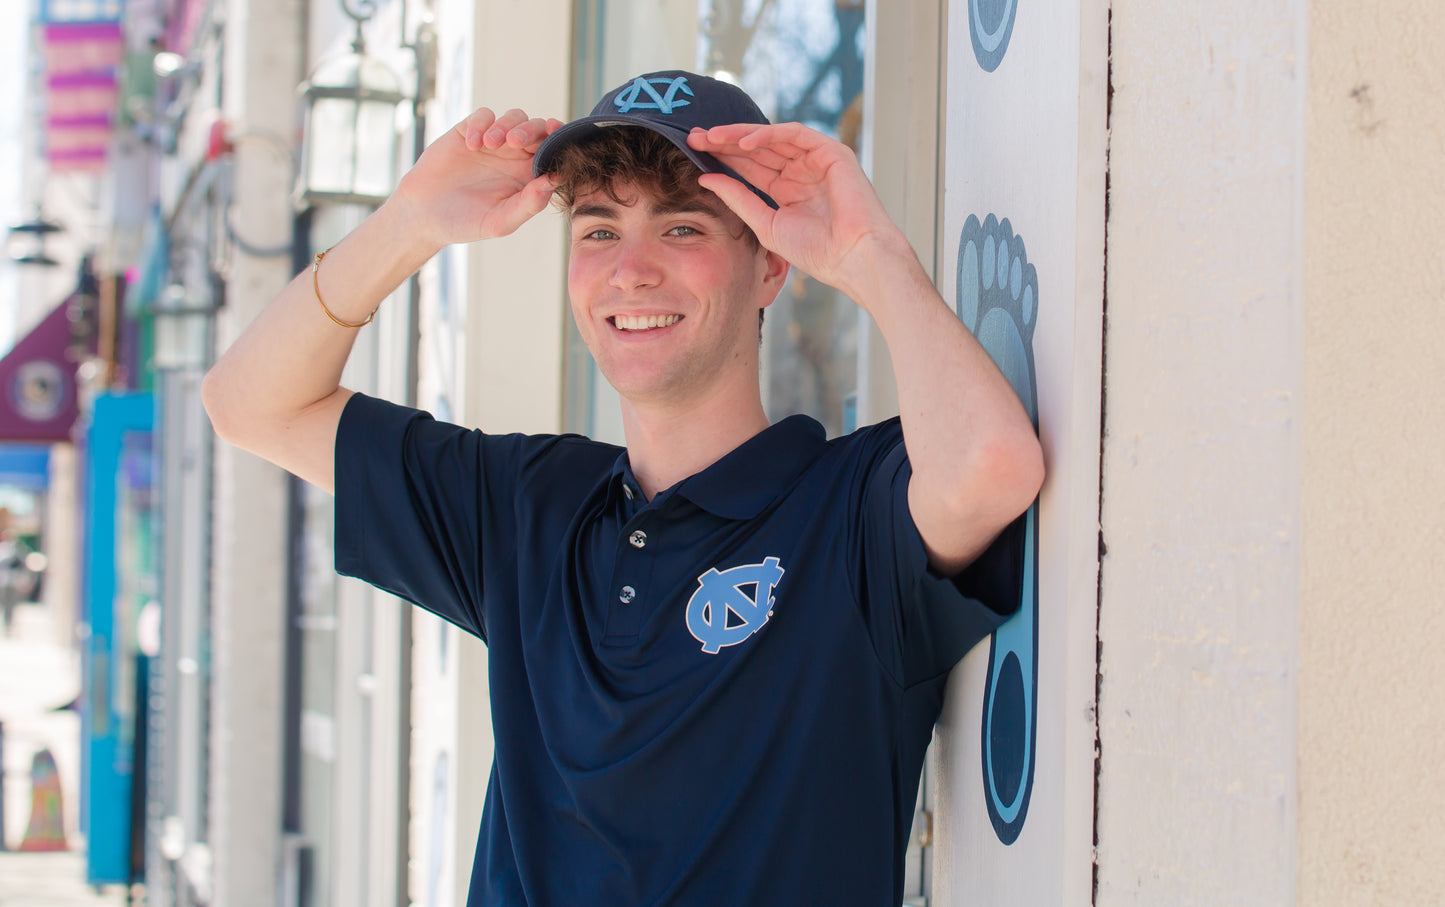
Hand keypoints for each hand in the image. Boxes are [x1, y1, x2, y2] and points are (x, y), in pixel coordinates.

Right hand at [390, 107, 563, 248]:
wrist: (424, 215)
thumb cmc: (466, 224)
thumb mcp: (500, 221)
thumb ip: (529, 204)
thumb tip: (553, 181)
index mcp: (529, 177)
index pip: (553, 154)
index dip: (560, 142)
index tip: (557, 137)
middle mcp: (516, 157)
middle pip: (537, 130)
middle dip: (532, 130)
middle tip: (516, 141)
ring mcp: (493, 143)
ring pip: (514, 117)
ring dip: (508, 125)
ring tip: (491, 143)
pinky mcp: (469, 131)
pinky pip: (483, 116)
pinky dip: (481, 124)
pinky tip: (472, 145)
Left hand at [686, 123, 912, 301]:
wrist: (853, 258)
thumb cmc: (817, 251)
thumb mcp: (766, 224)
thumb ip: (739, 199)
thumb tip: (706, 179)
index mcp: (787, 190)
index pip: (750, 167)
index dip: (722, 159)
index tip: (693, 153)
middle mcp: (801, 172)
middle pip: (757, 150)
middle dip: (725, 142)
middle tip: (694, 137)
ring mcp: (816, 160)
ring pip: (772, 139)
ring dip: (740, 135)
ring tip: (711, 136)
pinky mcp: (831, 152)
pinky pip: (795, 134)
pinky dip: (768, 135)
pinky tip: (742, 141)